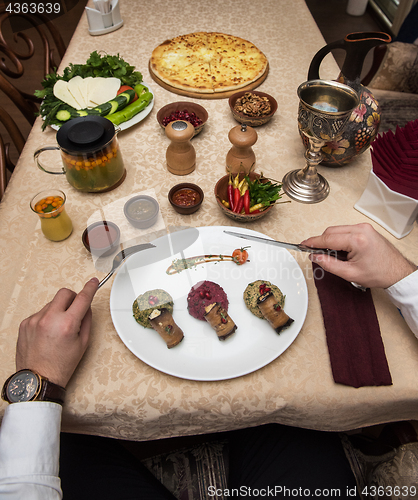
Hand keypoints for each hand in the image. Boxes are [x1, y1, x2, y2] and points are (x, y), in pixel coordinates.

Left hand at [15, 277, 98, 387]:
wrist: (38, 378)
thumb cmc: (61, 365)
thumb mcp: (83, 343)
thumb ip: (86, 320)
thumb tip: (85, 307)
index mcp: (67, 324)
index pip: (82, 298)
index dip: (90, 288)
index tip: (93, 282)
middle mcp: (49, 319)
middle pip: (64, 293)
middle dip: (72, 297)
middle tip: (75, 309)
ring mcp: (35, 320)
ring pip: (52, 303)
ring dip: (59, 310)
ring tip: (59, 329)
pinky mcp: (25, 323)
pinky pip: (41, 313)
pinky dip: (47, 318)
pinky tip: (48, 333)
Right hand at [301, 223, 415, 288]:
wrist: (397, 272)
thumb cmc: (379, 273)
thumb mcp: (349, 273)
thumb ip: (328, 264)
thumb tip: (314, 256)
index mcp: (358, 239)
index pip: (328, 238)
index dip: (313, 242)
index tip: (303, 245)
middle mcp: (361, 229)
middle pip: (331, 231)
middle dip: (321, 242)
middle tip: (314, 253)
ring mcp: (364, 227)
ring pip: (337, 230)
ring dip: (330, 240)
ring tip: (330, 255)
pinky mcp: (366, 229)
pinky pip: (345, 230)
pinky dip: (338, 239)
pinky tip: (339, 250)